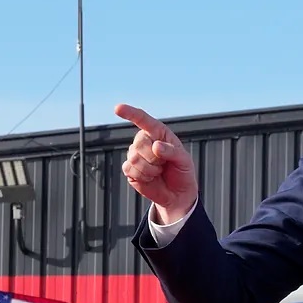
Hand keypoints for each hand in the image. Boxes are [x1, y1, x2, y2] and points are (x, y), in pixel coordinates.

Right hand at [115, 103, 198, 223]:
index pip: (143, 120)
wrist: (177, 194)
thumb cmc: (182, 172)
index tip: (118, 108)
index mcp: (158, 133)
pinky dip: (143, 176)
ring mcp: (135, 155)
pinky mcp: (129, 169)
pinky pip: (129, 169)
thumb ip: (172, 151)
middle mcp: (145, 141)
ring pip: (134, 158)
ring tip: (158, 171)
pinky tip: (150, 177)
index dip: (130, 113)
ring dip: (150, 169)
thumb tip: (155, 146)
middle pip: (139, 142)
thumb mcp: (184, 160)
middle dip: (154, 157)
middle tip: (164, 164)